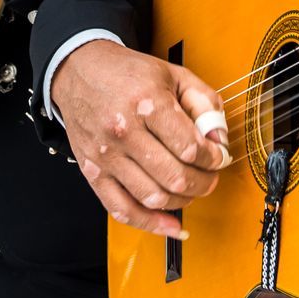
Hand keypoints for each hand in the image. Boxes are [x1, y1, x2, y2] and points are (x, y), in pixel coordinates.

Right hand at [51, 41, 229, 239]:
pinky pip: (122, 210)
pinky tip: (171, 226)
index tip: (219, 157)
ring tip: (191, 190)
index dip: (213, 159)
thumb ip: (204, 102)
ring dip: (182, 201)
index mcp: (146, 102)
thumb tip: (220, 138)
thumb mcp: (173, 74)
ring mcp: (106, 155)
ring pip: (153, 198)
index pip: (190, 148)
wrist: (79, 71)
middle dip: (203, 183)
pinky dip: (150, 224)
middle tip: (211, 176)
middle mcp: (123, 131)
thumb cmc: (126, 73)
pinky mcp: (92, 172)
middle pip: (174, 177)